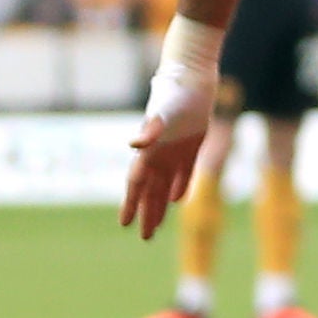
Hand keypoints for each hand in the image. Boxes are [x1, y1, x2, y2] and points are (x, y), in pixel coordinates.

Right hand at [121, 44, 220, 239]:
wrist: (193, 79)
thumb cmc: (174, 94)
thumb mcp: (162, 113)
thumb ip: (149, 130)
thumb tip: (133, 146)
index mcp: (149, 151)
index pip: (136, 184)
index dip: (130, 204)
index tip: (125, 224)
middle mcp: (158, 154)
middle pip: (150, 191)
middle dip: (147, 213)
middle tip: (144, 237)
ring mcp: (174, 151)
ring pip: (165, 185)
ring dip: (160, 205)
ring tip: (156, 225)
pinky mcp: (191, 146)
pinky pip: (184, 172)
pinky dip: (180, 187)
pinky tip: (176, 201)